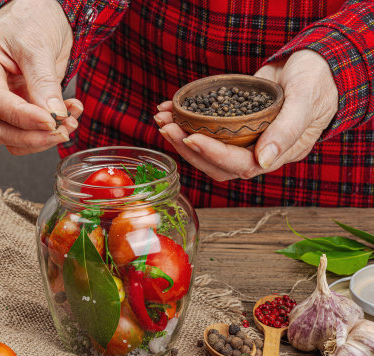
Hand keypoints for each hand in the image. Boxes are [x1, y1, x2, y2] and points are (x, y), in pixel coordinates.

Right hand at [0, 0, 80, 154]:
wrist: (43, 13)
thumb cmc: (30, 17)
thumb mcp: (37, 45)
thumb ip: (43, 82)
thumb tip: (52, 115)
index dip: (22, 117)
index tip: (50, 121)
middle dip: (31, 136)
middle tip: (61, 131)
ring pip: (12, 137)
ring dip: (42, 138)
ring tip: (69, 122)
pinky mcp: (18, 107)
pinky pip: (29, 131)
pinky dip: (49, 131)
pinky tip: (68, 115)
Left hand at [154, 50, 337, 180]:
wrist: (314, 66)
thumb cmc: (317, 83)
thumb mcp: (306, 101)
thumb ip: (287, 130)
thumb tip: (263, 160)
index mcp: (278, 154)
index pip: (241, 164)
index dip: (214, 154)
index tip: (191, 139)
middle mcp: (257, 153)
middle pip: (216, 163)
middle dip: (187, 147)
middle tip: (166, 127)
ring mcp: (243, 141)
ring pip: (207, 151)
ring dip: (181, 138)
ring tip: (162, 119)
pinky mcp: (232, 127)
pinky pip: (206, 131)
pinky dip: (186, 123)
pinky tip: (169, 110)